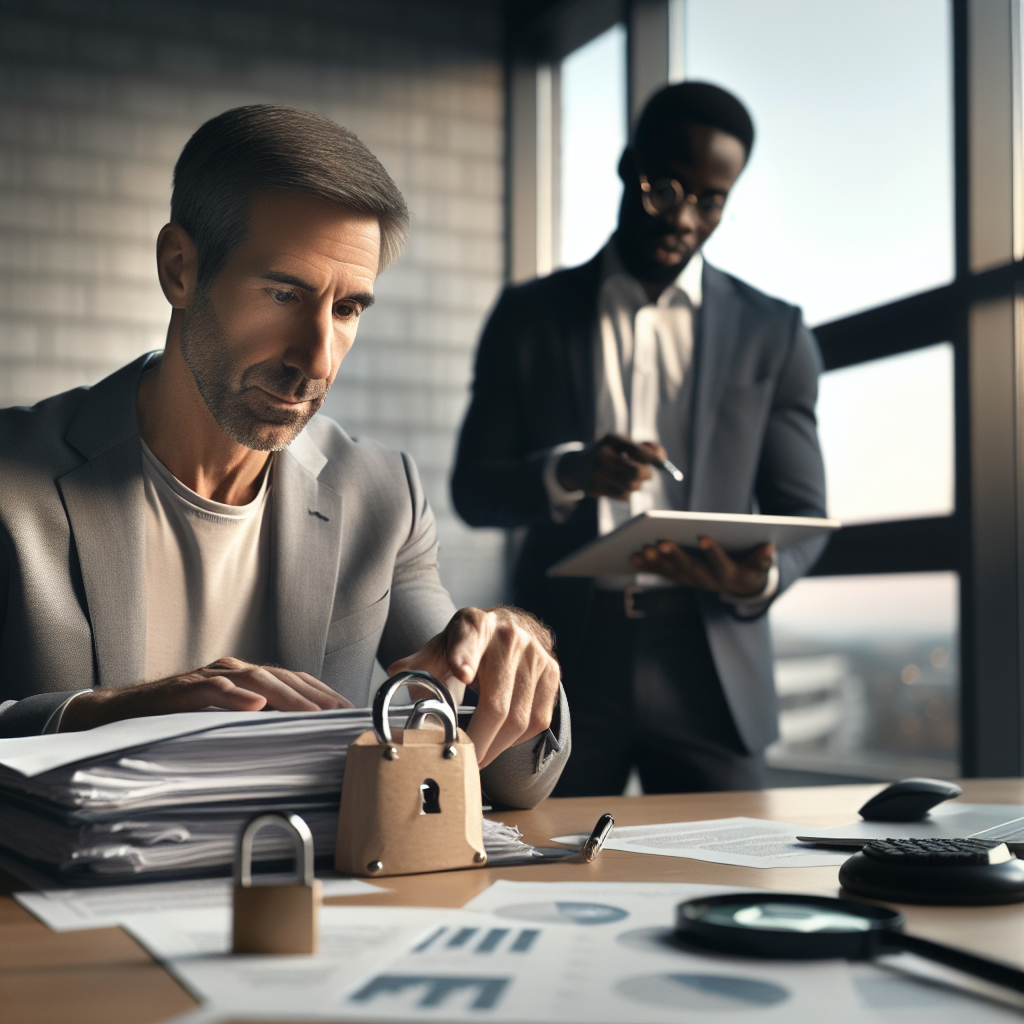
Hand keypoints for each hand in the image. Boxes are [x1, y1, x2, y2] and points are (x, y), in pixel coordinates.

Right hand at [59, 657, 352, 730]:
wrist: (121, 713)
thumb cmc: (178, 719)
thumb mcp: (224, 720)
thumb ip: (256, 723)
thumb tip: (298, 742)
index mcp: (246, 676)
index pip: (293, 680)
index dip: (321, 693)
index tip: (347, 710)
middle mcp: (232, 670)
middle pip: (282, 678)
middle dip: (314, 695)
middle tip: (339, 713)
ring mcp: (208, 677)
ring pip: (254, 679)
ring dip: (286, 695)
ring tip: (310, 711)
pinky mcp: (183, 690)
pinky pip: (212, 689)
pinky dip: (235, 695)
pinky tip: (254, 705)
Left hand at [388, 607, 560, 767]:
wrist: (509, 626)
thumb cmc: (469, 644)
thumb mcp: (441, 646)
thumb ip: (420, 664)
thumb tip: (395, 676)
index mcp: (473, 625)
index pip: (468, 639)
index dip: (464, 657)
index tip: (461, 675)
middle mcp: (509, 637)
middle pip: (496, 703)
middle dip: (477, 741)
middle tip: (462, 761)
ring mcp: (536, 655)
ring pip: (520, 719)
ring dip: (497, 747)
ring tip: (480, 757)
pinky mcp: (552, 672)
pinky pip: (538, 720)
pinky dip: (518, 739)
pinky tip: (502, 739)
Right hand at [557, 434, 665, 498]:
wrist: (577, 467)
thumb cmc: (607, 453)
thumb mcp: (622, 444)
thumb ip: (644, 447)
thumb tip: (662, 457)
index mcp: (610, 441)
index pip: (637, 451)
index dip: (654, 458)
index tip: (663, 464)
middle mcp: (602, 458)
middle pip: (637, 472)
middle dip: (647, 474)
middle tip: (647, 473)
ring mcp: (597, 475)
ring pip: (632, 486)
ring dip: (637, 484)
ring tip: (629, 477)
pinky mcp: (595, 490)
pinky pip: (624, 496)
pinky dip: (627, 492)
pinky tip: (618, 484)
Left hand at [631, 537, 774, 596]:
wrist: (742, 588)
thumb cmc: (752, 568)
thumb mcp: (761, 566)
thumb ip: (763, 559)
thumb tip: (768, 549)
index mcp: (729, 575)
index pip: (721, 563)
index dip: (713, 552)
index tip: (704, 537)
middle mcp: (708, 582)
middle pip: (690, 569)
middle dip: (675, 556)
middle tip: (661, 542)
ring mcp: (692, 581)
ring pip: (673, 572)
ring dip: (657, 562)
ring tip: (643, 549)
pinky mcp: (681, 578)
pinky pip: (663, 574)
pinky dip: (649, 566)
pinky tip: (633, 557)